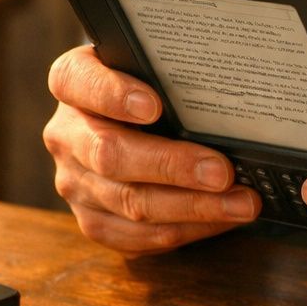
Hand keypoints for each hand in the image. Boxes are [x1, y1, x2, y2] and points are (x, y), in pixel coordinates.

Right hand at [43, 46, 259, 254]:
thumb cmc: (152, 89)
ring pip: (130, 204)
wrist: (130, 125)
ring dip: (193, 207)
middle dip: (172, 166)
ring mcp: (75, 183)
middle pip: (109, 155)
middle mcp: (65, 135)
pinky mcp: (93, 222)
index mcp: (73, 82)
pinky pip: (138, 237)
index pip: (77, 80)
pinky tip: (222, 219)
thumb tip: (228, 99)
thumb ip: (171, 75)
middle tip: (221, 172)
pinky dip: (187, 230)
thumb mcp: (152, 69)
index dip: (111, 95)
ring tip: (241, 203)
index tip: (153, 106)